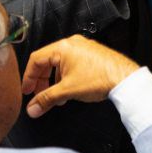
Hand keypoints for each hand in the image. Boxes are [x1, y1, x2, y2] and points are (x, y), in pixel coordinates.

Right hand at [21, 34, 138, 117]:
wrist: (124, 78)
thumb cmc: (98, 78)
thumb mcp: (67, 90)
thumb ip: (46, 99)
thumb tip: (32, 108)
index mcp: (63, 47)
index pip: (36, 59)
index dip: (28, 77)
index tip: (27, 91)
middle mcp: (72, 43)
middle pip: (47, 61)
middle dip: (42, 80)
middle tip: (39, 96)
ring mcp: (83, 47)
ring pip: (60, 63)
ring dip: (54, 81)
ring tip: (56, 98)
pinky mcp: (91, 54)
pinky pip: (72, 63)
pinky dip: (66, 77)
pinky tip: (69, 91)